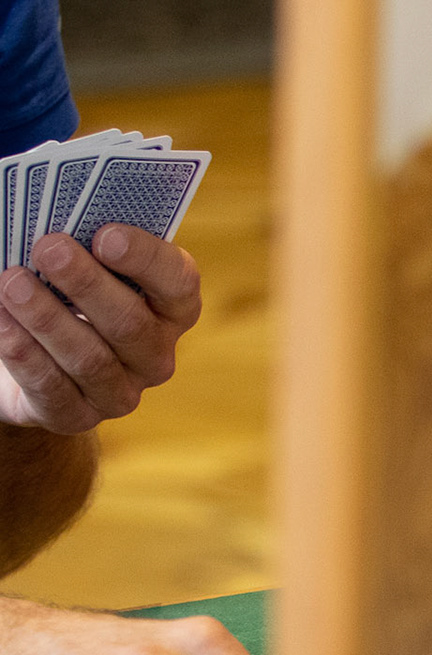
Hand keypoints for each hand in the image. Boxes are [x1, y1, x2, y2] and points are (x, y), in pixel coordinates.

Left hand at [0, 226, 201, 434]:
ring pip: (90, 359)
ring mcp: (120, 392)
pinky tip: (0, 321)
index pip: (178, 284)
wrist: (33, 358)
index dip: (147, 260)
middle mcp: (155, 355)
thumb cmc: (63, 296)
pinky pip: (53, 390)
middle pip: (131, 324)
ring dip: (48, 318)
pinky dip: (24, 354)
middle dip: (88, 284)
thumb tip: (59, 225)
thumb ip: (86, 245)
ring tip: (11, 282)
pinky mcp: (77, 417)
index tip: (105, 235)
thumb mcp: (83, 266)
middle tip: (48, 247)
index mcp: (169, 309)